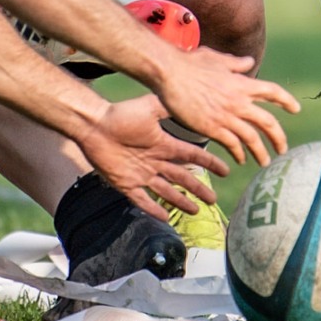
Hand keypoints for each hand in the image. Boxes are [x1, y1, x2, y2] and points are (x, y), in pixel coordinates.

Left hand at [76, 93, 226, 218]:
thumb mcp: (149, 108)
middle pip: (182, 178)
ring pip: (166, 192)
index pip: (191, 156)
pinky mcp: (126, 184)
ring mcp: (141, 174)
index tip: (225, 171)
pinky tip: (166, 218)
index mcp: (163, 144)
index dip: (208, 164)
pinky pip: (143, 200)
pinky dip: (154, 209)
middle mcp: (155, 161)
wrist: (94, 125)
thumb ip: (168, 107)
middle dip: (198, 189)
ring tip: (196, 211)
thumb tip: (189, 101)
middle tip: (213, 200)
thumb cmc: (120, 114)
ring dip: (181, 201)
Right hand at [148, 46, 297, 167]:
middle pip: (268, 122)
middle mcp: (239, 101)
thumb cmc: (190, 62)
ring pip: (253, 139)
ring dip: (261, 152)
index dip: (286, 101)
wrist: (170, 73)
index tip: (296, 109)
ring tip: (264, 161)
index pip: (272, 92)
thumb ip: (235, 63)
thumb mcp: (216, 58)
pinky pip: (232, 145)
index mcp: (241, 83)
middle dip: (278, 138)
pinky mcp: (213, 128)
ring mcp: (227, 116)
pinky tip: (240, 159)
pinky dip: (239, 153)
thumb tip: (249, 62)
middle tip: (282, 148)